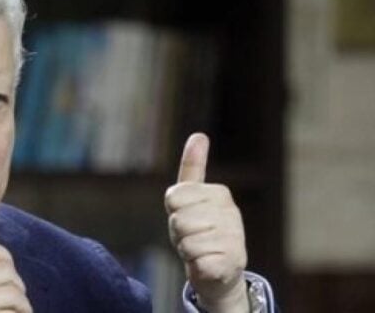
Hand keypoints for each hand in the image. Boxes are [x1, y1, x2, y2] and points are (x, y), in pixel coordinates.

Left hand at [165, 133, 249, 312]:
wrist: (220, 273)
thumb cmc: (199, 231)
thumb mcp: (191, 198)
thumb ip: (193, 168)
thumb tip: (199, 135)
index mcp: (219, 193)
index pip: (174, 197)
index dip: (174, 211)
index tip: (187, 217)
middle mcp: (231, 212)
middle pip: (178, 220)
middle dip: (179, 233)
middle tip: (193, 237)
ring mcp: (234, 237)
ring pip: (185, 241)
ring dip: (187, 250)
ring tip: (201, 250)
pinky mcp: (232, 262)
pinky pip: (196, 261)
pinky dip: (196, 267)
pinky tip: (209, 265)